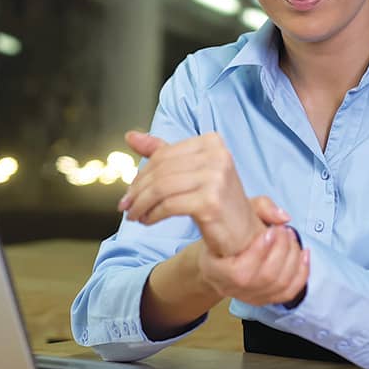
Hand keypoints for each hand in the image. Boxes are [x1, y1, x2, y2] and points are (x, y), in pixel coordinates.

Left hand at [119, 130, 260, 256]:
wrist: (242, 232)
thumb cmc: (215, 199)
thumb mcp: (190, 171)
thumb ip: (163, 152)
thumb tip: (130, 136)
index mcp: (212, 142)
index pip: (164, 154)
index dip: (141, 173)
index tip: (130, 190)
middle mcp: (217, 156)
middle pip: (161, 171)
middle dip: (138, 190)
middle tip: (126, 205)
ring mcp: (216, 178)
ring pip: (161, 188)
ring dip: (141, 204)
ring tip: (134, 214)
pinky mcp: (211, 202)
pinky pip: (168, 206)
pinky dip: (152, 214)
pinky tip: (148, 220)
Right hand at [196, 197, 309, 306]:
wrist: (219, 258)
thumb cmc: (225, 234)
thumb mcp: (234, 213)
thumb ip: (259, 208)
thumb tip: (283, 217)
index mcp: (216, 271)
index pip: (240, 272)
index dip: (260, 252)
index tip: (270, 230)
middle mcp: (232, 289)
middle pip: (266, 277)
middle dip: (282, 250)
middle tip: (283, 230)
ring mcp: (250, 297)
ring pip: (281, 284)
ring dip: (293, 258)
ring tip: (291, 237)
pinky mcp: (265, 299)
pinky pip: (290, 292)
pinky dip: (302, 272)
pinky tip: (304, 254)